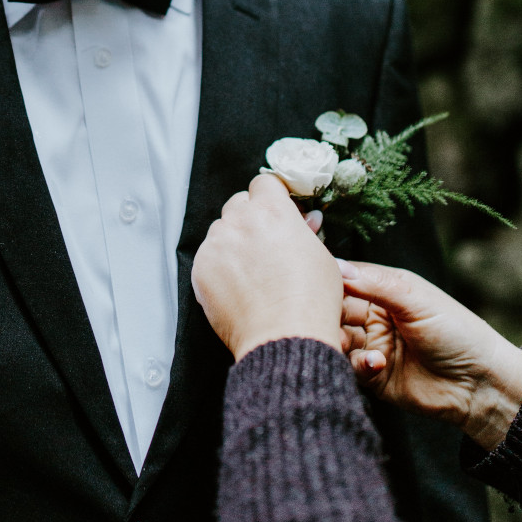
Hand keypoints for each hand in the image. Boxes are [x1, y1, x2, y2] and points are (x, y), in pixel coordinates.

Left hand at [192, 174, 343, 360]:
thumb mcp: (322, 257)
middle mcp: (240, 220)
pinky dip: (219, 267)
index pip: (264, 183)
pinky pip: (208, 258)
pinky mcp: (200, 269)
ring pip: (221, 230)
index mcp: (272, 210)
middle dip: (250, 218)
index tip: (276, 210)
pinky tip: (237, 286)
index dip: (271, 197)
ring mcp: (216, 244)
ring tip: (252, 271)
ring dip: (233, 242)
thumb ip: (305, 232)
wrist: (284, 338)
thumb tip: (305, 221)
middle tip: (266, 242)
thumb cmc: (310, 302)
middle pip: (239, 204)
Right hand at [338, 261, 521, 450]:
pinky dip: (358, 365)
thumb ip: (375, 285)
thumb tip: (336, 266)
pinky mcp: (373, 376)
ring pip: (337, 339)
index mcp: (384, 289)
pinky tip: (377, 363)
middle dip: (325, 312)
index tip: (308, 280)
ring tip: (348, 343)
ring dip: (338, 340)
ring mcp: (372, 346)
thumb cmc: (457, 332)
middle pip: (334, 309)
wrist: (481, 384)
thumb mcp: (416, 300)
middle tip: (322, 316)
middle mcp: (373, 315)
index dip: (326, 279)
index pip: (345, 278)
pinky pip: (350, 368)